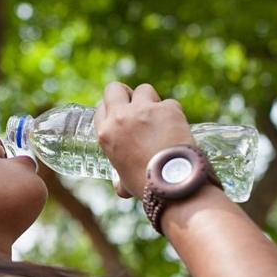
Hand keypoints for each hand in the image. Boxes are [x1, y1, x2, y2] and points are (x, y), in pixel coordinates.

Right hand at [93, 82, 196, 198]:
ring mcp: (144, 110)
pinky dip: (173, 113)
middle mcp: (121, 117)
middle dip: (125, 93)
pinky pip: (169, 103)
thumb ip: (120, 180)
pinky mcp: (168, 108)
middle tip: (135, 104)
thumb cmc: (146, 184)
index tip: (119, 113)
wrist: (171, 181)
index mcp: (106, 133)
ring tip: (158, 115)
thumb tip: (121, 188)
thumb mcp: (124, 181)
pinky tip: (176, 127)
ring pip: (144, 89)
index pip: (100, 107)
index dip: (110, 108)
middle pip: (114, 88)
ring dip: (150, 100)